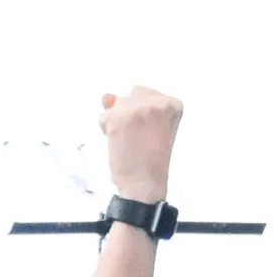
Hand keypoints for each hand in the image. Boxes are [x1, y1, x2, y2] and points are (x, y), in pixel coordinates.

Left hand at [99, 86, 182, 203]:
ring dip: (117, 121)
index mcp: (173, 105)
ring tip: (129, 140)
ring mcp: (136, 109)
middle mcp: (156, 103)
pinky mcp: (117, 118)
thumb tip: (107, 96)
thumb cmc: (151, 160)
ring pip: (116, 105)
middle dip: (129, 113)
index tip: (148, 129)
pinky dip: (106, 129)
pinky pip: (103, 117)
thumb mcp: (154, 127)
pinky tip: (119, 142)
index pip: (146, 93)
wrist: (144, 183)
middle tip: (137, 136)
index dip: (141, 112)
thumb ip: (135, 106)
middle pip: (130, 95)